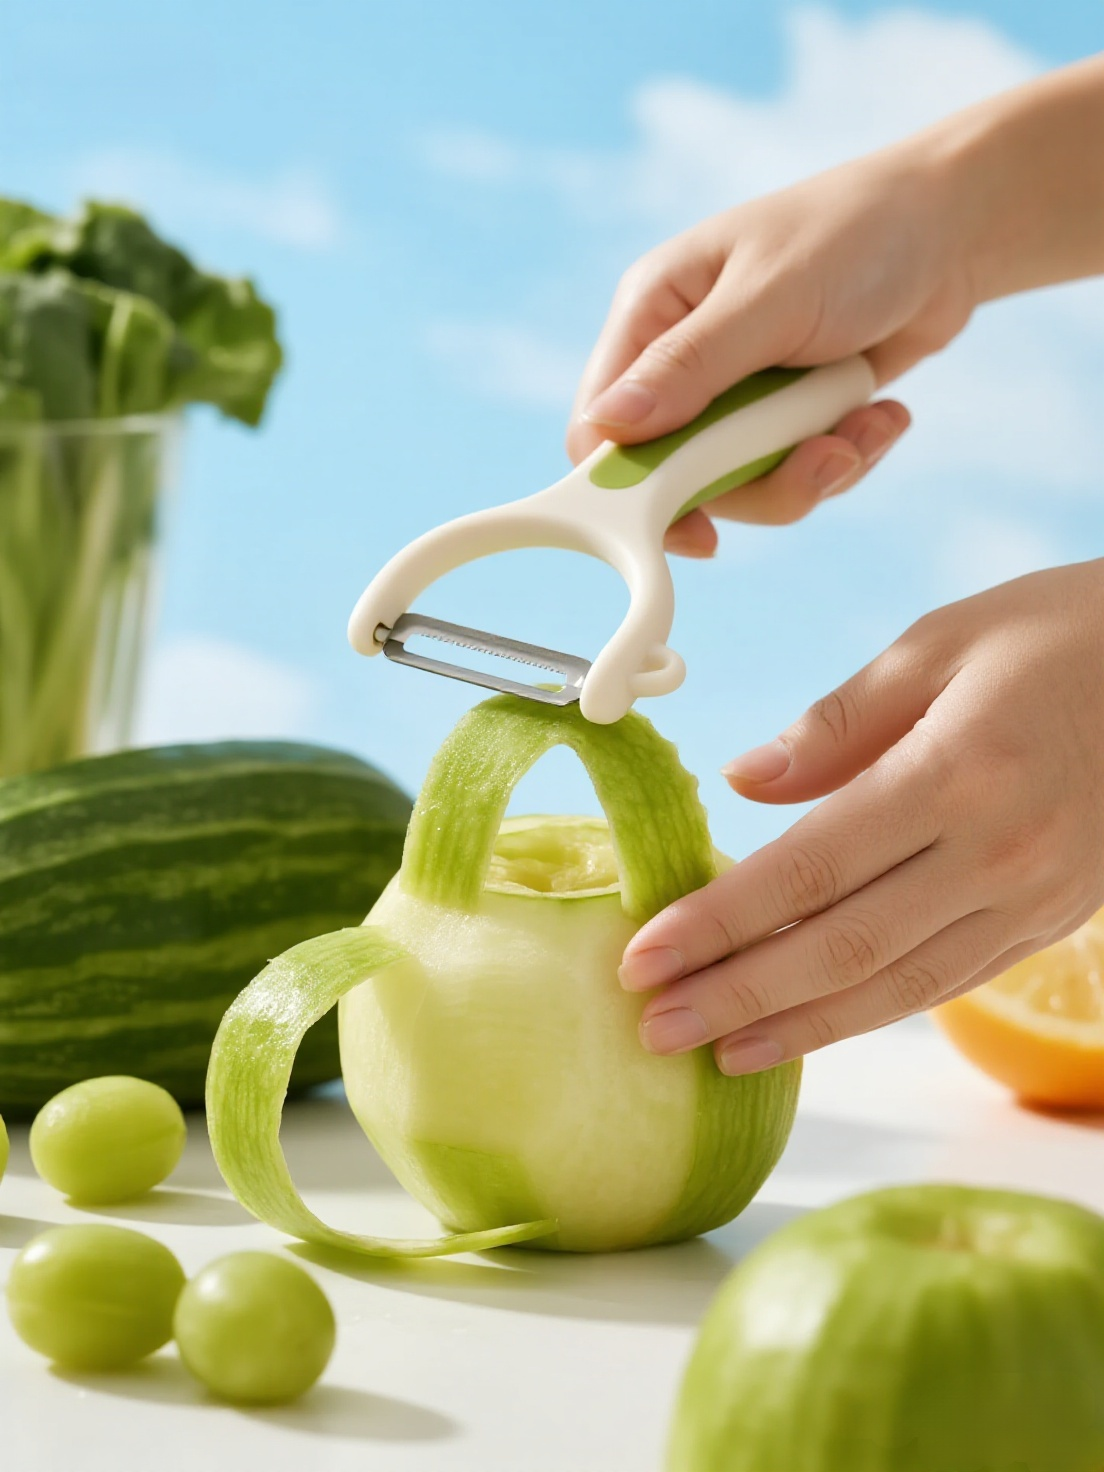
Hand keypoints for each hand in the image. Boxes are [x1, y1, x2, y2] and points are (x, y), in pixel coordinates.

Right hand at [565, 138, 978, 552]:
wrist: (954, 230)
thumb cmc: (855, 235)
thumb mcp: (771, 298)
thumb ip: (691, 366)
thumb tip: (607, 427)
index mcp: (652, 313)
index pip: (599, 427)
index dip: (630, 488)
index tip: (694, 526)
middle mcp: (682, 361)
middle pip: (675, 476)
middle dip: (756, 480)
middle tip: (824, 457)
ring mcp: (734, 395)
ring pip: (741, 486)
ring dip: (813, 470)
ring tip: (870, 426)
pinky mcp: (784, 418)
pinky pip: (793, 476)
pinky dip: (844, 458)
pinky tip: (881, 415)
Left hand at [619, 563, 1103, 1071]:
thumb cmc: (1067, 632)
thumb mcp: (942, 643)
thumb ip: (836, 724)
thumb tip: (743, 783)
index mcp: (955, 774)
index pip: (806, 870)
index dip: (717, 923)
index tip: (643, 957)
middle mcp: (996, 854)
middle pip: (840, 948)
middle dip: (736, 996)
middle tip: (653, 1028)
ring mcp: (1031, 899)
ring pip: (894, 988)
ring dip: (797, 1028)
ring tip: (715, 1054)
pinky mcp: (1051, 920)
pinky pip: (948, 984)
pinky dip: (872, 1014)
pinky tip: (811, 1027)